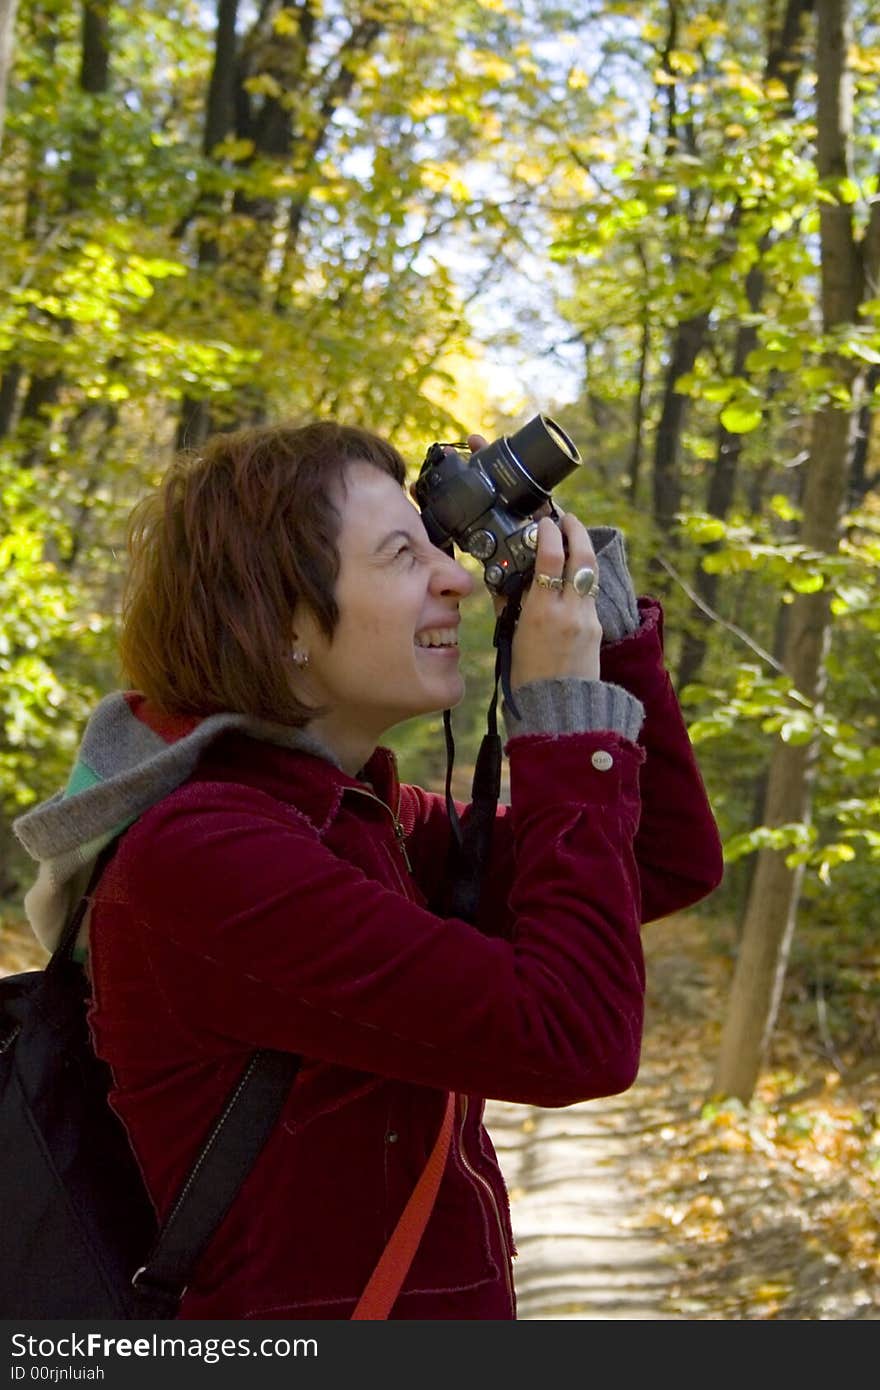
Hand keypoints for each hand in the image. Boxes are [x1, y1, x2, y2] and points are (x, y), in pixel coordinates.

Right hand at [508, 512, 601, 685]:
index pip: (551, 557)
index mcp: (542, 612)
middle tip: (567, 518)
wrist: (559, 708)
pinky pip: (590, 594)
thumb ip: (511, 605)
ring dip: (581, 552)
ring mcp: (588, 618)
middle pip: (582, 556)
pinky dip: (582, 580)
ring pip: (589, 573)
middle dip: (576, 530)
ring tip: (570, 542)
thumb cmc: (528, 678)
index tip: (545, 521)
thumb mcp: (511, 637)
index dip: (549, 532)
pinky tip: (572, 578)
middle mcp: (570, 611)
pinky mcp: (597, 628)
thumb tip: (508, 580)